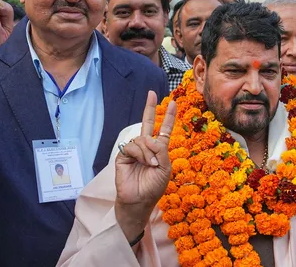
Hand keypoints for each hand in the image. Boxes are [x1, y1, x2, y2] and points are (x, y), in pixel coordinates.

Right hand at [115, 91, 176, 240]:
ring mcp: (134, 151)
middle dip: (149, 108)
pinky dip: (141, 154)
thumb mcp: (165, 168)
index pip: (163, 130)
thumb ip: (161, 151)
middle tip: (152, 93)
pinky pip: (132, 146)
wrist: (139, 201)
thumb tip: (149, 138)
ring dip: (149, 152)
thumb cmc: (153, 187)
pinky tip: (144, 163)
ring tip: (151, 165)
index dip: (168, 117)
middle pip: (147, 123)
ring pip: (142, 139)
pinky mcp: (123, 156)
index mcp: (158, 150)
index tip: (173, 103)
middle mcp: (146, 147)